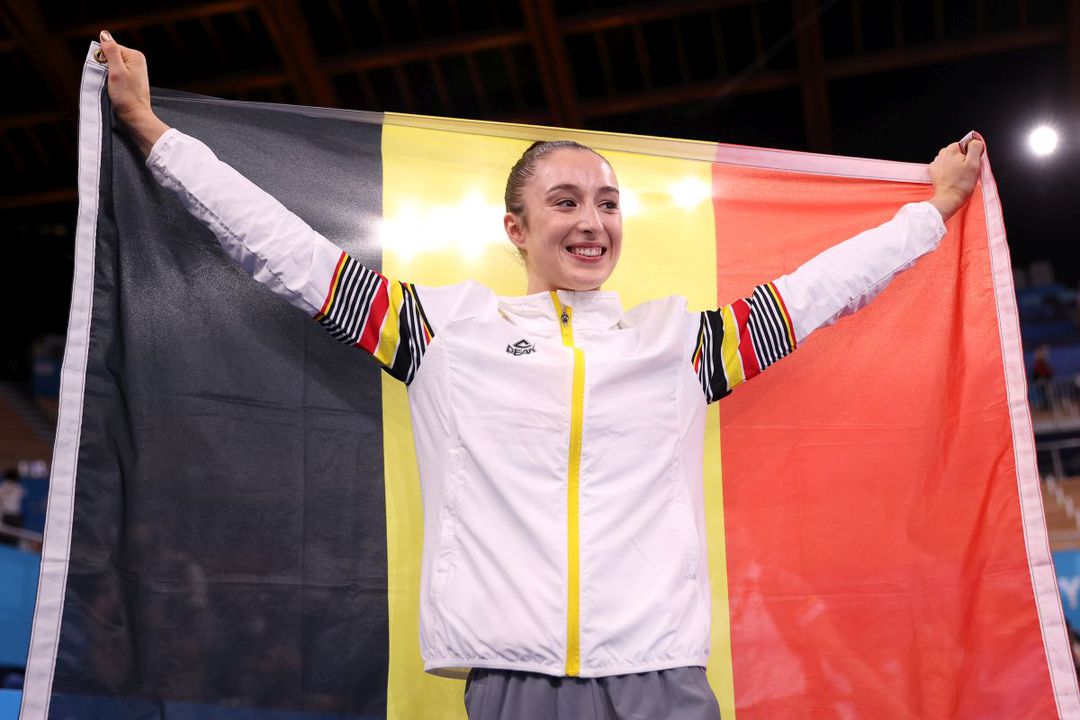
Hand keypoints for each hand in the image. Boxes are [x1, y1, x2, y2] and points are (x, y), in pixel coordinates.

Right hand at [98, 30, 169, 156]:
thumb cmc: (127, 97)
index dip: (103, 58)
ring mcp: (135, 71)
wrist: (135, 116)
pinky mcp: (131, 80)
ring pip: (112, 65)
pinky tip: (115, 88)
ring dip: (108, 74)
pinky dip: (112, 80)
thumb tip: (104, 34)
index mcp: (135, 56)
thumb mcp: (116, 71)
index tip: (106, 71)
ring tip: (114, 86)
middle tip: (110, 80)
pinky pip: (116, 74)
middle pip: (111, 55)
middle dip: (105, 66)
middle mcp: (137, 61)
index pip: (110, 47)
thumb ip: (110, 51)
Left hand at [927, 137, 984, 221]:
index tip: (972, 163)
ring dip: (956, 166)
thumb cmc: (961, 184)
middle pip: (958, 152)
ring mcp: (936, 163)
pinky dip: (949, 172)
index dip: (971, 154)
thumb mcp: (974, 163)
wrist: (948, 199)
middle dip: (963, 160)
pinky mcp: (934, 172)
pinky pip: (945, 168)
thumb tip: (975, 141)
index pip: (965, 145)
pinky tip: (953, 178)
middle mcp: (941, 155)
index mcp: (951, 150)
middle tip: (967, 171)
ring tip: (960, 176)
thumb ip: (975, 147)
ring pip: (951, 160)